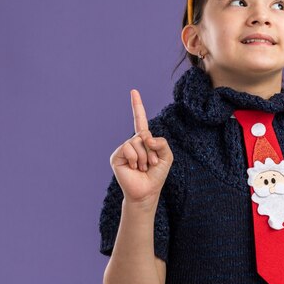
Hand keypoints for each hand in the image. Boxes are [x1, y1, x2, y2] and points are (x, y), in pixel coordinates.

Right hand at [109, 89, 172, 207]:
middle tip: (151, 164)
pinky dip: (135, 158)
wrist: (146, 191)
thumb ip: (162, 142)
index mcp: (144, 140)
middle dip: (152, 150)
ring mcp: (124, 149)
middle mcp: (132, 142)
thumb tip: (145, 137)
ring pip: (136, 141)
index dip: (137, 106)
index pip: (140, 120)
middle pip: (144, 134)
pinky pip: (128, 148)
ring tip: (143, 167)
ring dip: (144, 156)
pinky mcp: (116, 156)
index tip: (133, 91)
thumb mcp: (167, 156)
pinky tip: (134, 167)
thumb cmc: (157, 175)